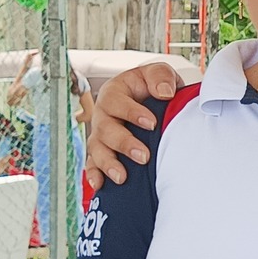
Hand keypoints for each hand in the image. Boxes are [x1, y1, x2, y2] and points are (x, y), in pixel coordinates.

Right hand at [83, 64, 181, 187]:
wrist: (152, 101)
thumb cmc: (152, 86)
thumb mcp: (158, 73)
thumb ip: (160, 76)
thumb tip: (165, 93)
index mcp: (114, 93)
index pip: (116, 102)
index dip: (132, 113)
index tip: (152, 123)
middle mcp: (103, 114)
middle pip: (105, 129)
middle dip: (124, 143)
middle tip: (144, 156)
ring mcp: (101, 134)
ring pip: (97, 149)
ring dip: (109, 163)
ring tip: (122, 176)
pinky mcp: (102, 151)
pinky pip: (92, 164)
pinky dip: (94, 174)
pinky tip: (100, 185)